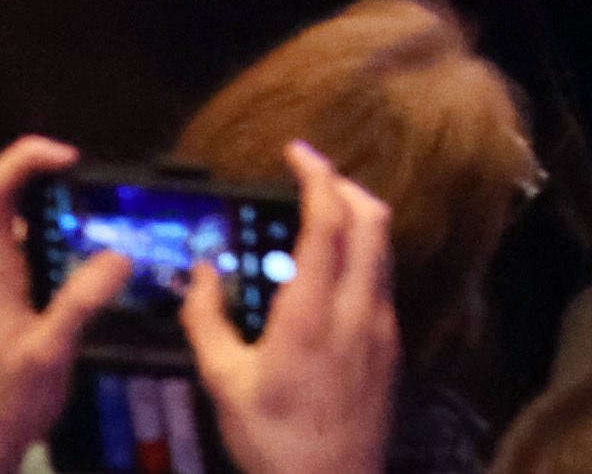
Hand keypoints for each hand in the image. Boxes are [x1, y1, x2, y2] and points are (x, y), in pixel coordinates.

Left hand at [0, 137, 127, 473]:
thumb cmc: (4, 401)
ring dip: (68, 227)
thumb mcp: (49, 353)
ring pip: (28, 231)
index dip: (28, 158)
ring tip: (115, 241)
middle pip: (15, 203)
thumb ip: (82, 301)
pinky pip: (31, 255)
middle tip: (115, 208)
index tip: (73, 158)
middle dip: (65, 194)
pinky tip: (95, 278)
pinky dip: (64, 251)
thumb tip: (121, 252)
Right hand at [179, 139, 394, 473]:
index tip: (298, 151)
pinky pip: (380, 278)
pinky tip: (328, 273)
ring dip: (356, 217)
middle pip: (371, 217)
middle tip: (309, 174)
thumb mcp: (224, 383)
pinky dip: (360, 254)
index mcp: (314, 310)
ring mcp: (382, 323)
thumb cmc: (273, 440)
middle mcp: (358, 306)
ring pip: (382, 246)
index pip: (329, 219)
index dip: (317, 175)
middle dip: (343, 184)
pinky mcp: (391, 342)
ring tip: (317, 215)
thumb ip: (207, 321)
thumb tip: (200, 271)